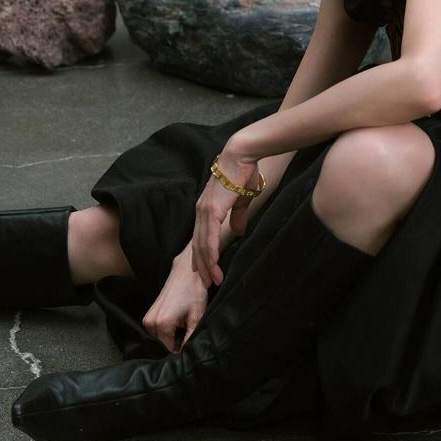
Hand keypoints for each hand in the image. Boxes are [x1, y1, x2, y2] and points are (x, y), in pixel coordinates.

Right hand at [142, 249, 210, 353]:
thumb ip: (190, 338)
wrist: (187, 272)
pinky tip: (177, 320)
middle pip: (164, 343)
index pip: (171, 348)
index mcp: (162, 324)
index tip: (191, 343)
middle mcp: (151, 321)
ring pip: (160, 336)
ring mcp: (148, 317)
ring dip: (171, 334)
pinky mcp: (149, 312)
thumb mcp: (196, 317)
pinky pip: (157, 329)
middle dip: (176, 341)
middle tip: (188, 331)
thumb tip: (187, 352)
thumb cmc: (194, 292)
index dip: (182, 349)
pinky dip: (166, 328)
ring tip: (183, 324)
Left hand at [191, 148, 258, 286]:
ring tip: (212, 281)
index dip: (202, 256)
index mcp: (206, 209)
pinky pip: (210, 237)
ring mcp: (204, 211)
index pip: (201, 237)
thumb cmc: (242, 174)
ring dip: (207, 265)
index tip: (204, 271)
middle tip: (206, 284)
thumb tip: (237, 232)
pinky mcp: (212, 210)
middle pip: (198, 245)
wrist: (240, 156)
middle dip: (202, 266)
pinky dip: (211, 253)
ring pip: (203, 245)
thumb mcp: (241, 200)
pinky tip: (213, 265)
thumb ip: (237, 216)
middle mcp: (201, 211)